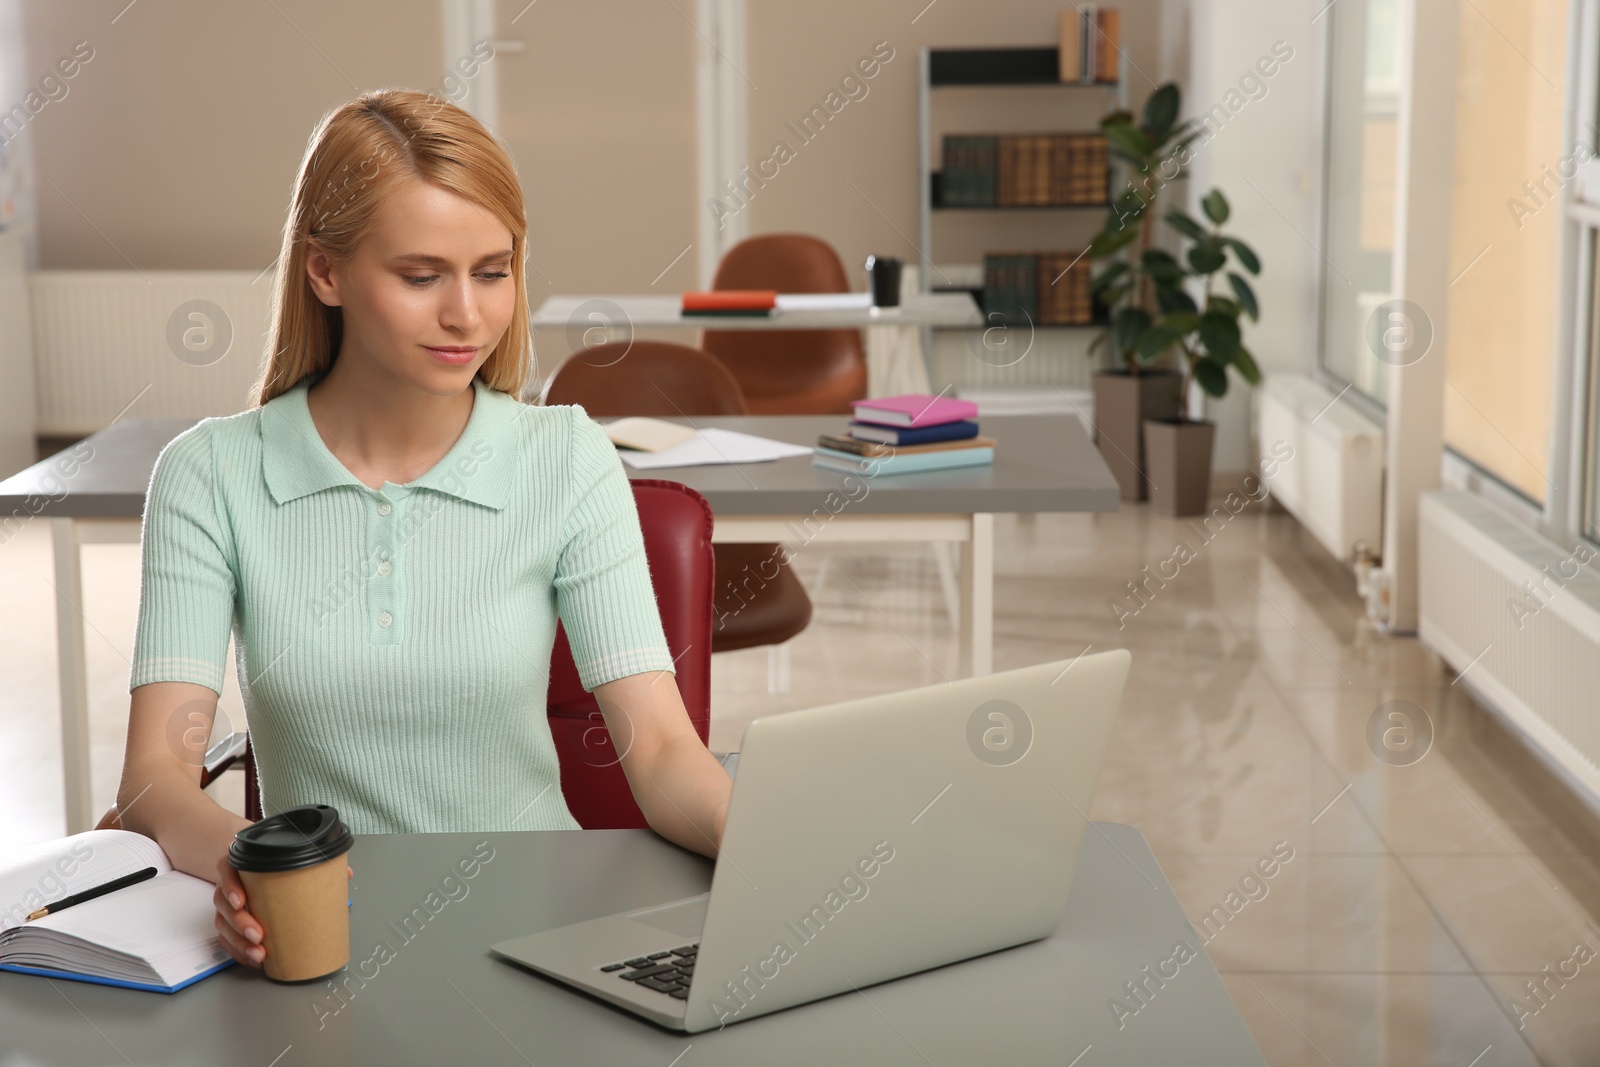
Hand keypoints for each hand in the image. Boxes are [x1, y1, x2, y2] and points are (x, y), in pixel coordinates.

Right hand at [213, 856, 353, 969]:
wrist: (262, 865)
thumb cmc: (277, 864)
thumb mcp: (294, 858)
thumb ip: (317, 863)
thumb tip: (345, 873)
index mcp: (241, 864)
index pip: (227, 870)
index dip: (231, 886)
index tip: (242, 900)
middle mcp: (230, 884)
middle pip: (224, 903)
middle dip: (239, 922)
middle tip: (258, 935)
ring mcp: (227, 904)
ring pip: (223, 924)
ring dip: (238, 942)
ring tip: (259, 953)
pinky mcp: (228, 922)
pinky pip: (226, 938)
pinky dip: (237, 951)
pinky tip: (253, 959)